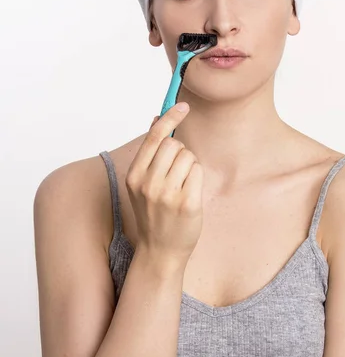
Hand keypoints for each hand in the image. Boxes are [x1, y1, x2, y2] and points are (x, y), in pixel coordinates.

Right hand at [125, 103, 203, 268]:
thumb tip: (157, 119)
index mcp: (134, 175)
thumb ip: (150, 153)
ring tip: (181, 186)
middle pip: (174, 144)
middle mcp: (149, 183)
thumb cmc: (153, 214)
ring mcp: (168, 194)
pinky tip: (189, 195)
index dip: (170, 117)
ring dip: (189, 166)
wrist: (160, 251)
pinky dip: (197, 178)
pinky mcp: (187, 202)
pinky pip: (198, 171)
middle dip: (180, 153)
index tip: (183, 106)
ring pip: (189, 156)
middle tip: (176, 174)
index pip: (154, 136)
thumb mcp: (142, 183)